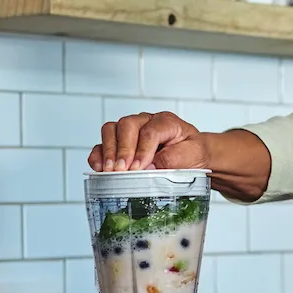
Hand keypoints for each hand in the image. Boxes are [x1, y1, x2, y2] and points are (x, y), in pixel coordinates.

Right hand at [88, 112, 206, 171]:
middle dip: (123, 149)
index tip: (139, 168)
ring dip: (108, 151)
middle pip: (127, 125)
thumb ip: (171, 159)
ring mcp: (131, 130)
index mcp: (166, 121)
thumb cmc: (192, 153)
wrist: (193, 156)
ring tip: (111, 170)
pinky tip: (100, 168)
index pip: (150, 131)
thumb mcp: (191, 156)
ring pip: (111, 130)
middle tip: (122, 170)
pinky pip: (102, 144)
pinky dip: (98, 155)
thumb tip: (147, 168)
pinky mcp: (120, 143)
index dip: (143, 150)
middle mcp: (145, 121)